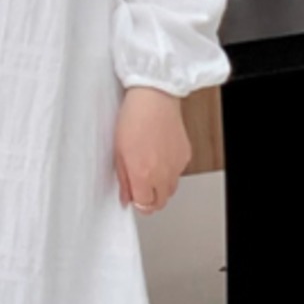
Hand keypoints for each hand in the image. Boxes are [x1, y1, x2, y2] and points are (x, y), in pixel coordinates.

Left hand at [113, 86, 190, 213]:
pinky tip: (159, 158)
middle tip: (140, 190)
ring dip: (160, 188)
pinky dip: (169, 172)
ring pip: (170, 190)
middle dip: (149, 201)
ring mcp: (176, 166)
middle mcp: (163, 174)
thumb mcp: (118, 152)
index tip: (132, 197)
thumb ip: (123, 179)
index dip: (137, 203)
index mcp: (143, 174)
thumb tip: (125, 196)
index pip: (144, 206)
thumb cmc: (134, 118)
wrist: (154, 98)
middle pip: (160, 202)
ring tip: (149, 172)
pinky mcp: (185, 156)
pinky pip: (178, 173)